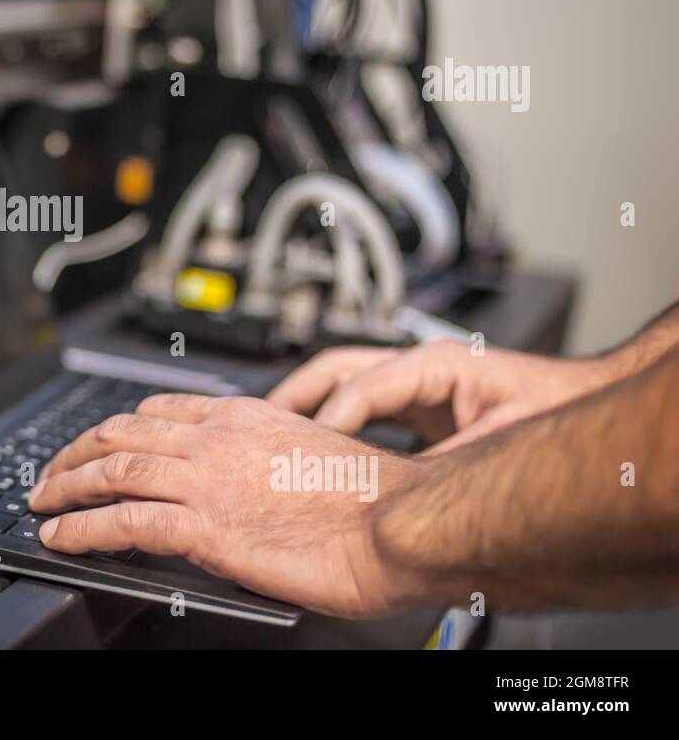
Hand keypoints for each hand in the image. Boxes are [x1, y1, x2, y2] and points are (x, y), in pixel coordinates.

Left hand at [28, 394, 423, 617]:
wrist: (403, 521)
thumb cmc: (375, 499)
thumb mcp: (310, 455)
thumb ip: (265, 460)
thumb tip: (247, 485)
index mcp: (244, 416)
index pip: (159, 409)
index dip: (118, 427)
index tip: (99, 443)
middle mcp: (217, 438)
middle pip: (121, 431)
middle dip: (76, 451)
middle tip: (51, 472)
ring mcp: (207, 479)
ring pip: (112, 470)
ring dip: (66, 486)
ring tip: (41, 502)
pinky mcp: (204, 526)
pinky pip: (123, 522)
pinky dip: (82, 528)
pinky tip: (62, 537)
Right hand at [266, 340, 616, 452]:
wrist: (587, 401)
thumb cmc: (557, 407)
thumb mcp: (497, 438)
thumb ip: (443, 461)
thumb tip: (400, 488)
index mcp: (434, 363)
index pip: (360, 385)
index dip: (330, 421)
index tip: (309, 453)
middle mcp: (419, 365)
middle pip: (335, 369)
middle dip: (294, 397)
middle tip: (263, 428)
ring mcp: (417, 382)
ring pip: (342, 384)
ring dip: (308, 409)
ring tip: (278, 440)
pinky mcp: (421, 405)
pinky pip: (363, 409)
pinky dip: (335, 427)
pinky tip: (323, 455)